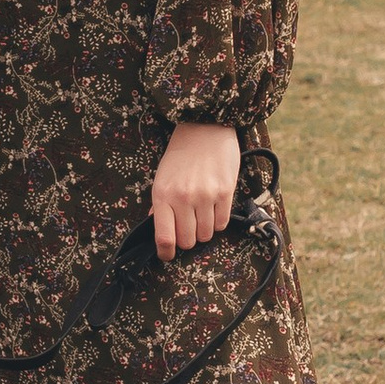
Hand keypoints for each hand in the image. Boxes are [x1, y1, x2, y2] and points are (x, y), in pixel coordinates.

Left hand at [151, 121, 240, 260]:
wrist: (204, 127)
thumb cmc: (180, 154)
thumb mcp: (162, 177)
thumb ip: (160, 205)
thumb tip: (160, 230)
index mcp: (162, 195)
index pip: (164, 237)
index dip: (165, 253)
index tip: (167, 256)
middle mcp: (183, 198)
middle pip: (187, 241)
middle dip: (187, 239)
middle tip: (187, 227)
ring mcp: (205, 196)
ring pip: (206, 235)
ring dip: (204, 230)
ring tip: (201, 214)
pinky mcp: (225, 193)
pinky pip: (223, 224)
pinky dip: (218, 222)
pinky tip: (214, 208)